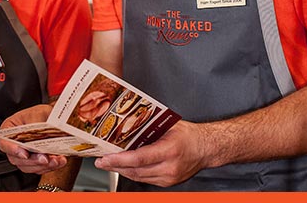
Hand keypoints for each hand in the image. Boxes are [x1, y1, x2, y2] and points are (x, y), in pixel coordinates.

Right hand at [0, 104, 67, 173]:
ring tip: (55, 160)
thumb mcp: (37, 114)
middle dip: (32, 161)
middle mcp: (15, 145)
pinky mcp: (35, 162)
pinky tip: (59, 161)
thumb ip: (34, 125)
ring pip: (29, 167)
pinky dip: (51, 167)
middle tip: (44, 158)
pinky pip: (40, 169)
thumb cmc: (41, 114)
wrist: (53, 118)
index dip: (13, 150)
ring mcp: (24, 155)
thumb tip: (38, 135)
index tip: (24, 153)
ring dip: (43, 166)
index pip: (5, 143)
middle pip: (17, 159)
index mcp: (9, 131)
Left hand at [94, 120, 208, 186]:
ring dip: (121, 170)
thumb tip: (125, 123)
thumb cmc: (189, 135)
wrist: (206, 149)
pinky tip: (124, 166)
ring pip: (138, 177)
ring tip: (108, 163)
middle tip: (100, 161)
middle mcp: (169, 167)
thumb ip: (148, 127)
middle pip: (135, 170)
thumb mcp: (168, 125)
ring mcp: (169, 178)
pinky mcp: (168, 183)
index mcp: (169, 150)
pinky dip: (133, 173)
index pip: (139, 158)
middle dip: (115, 166)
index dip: (119, 160)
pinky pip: (145, 179)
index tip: (105, 158)